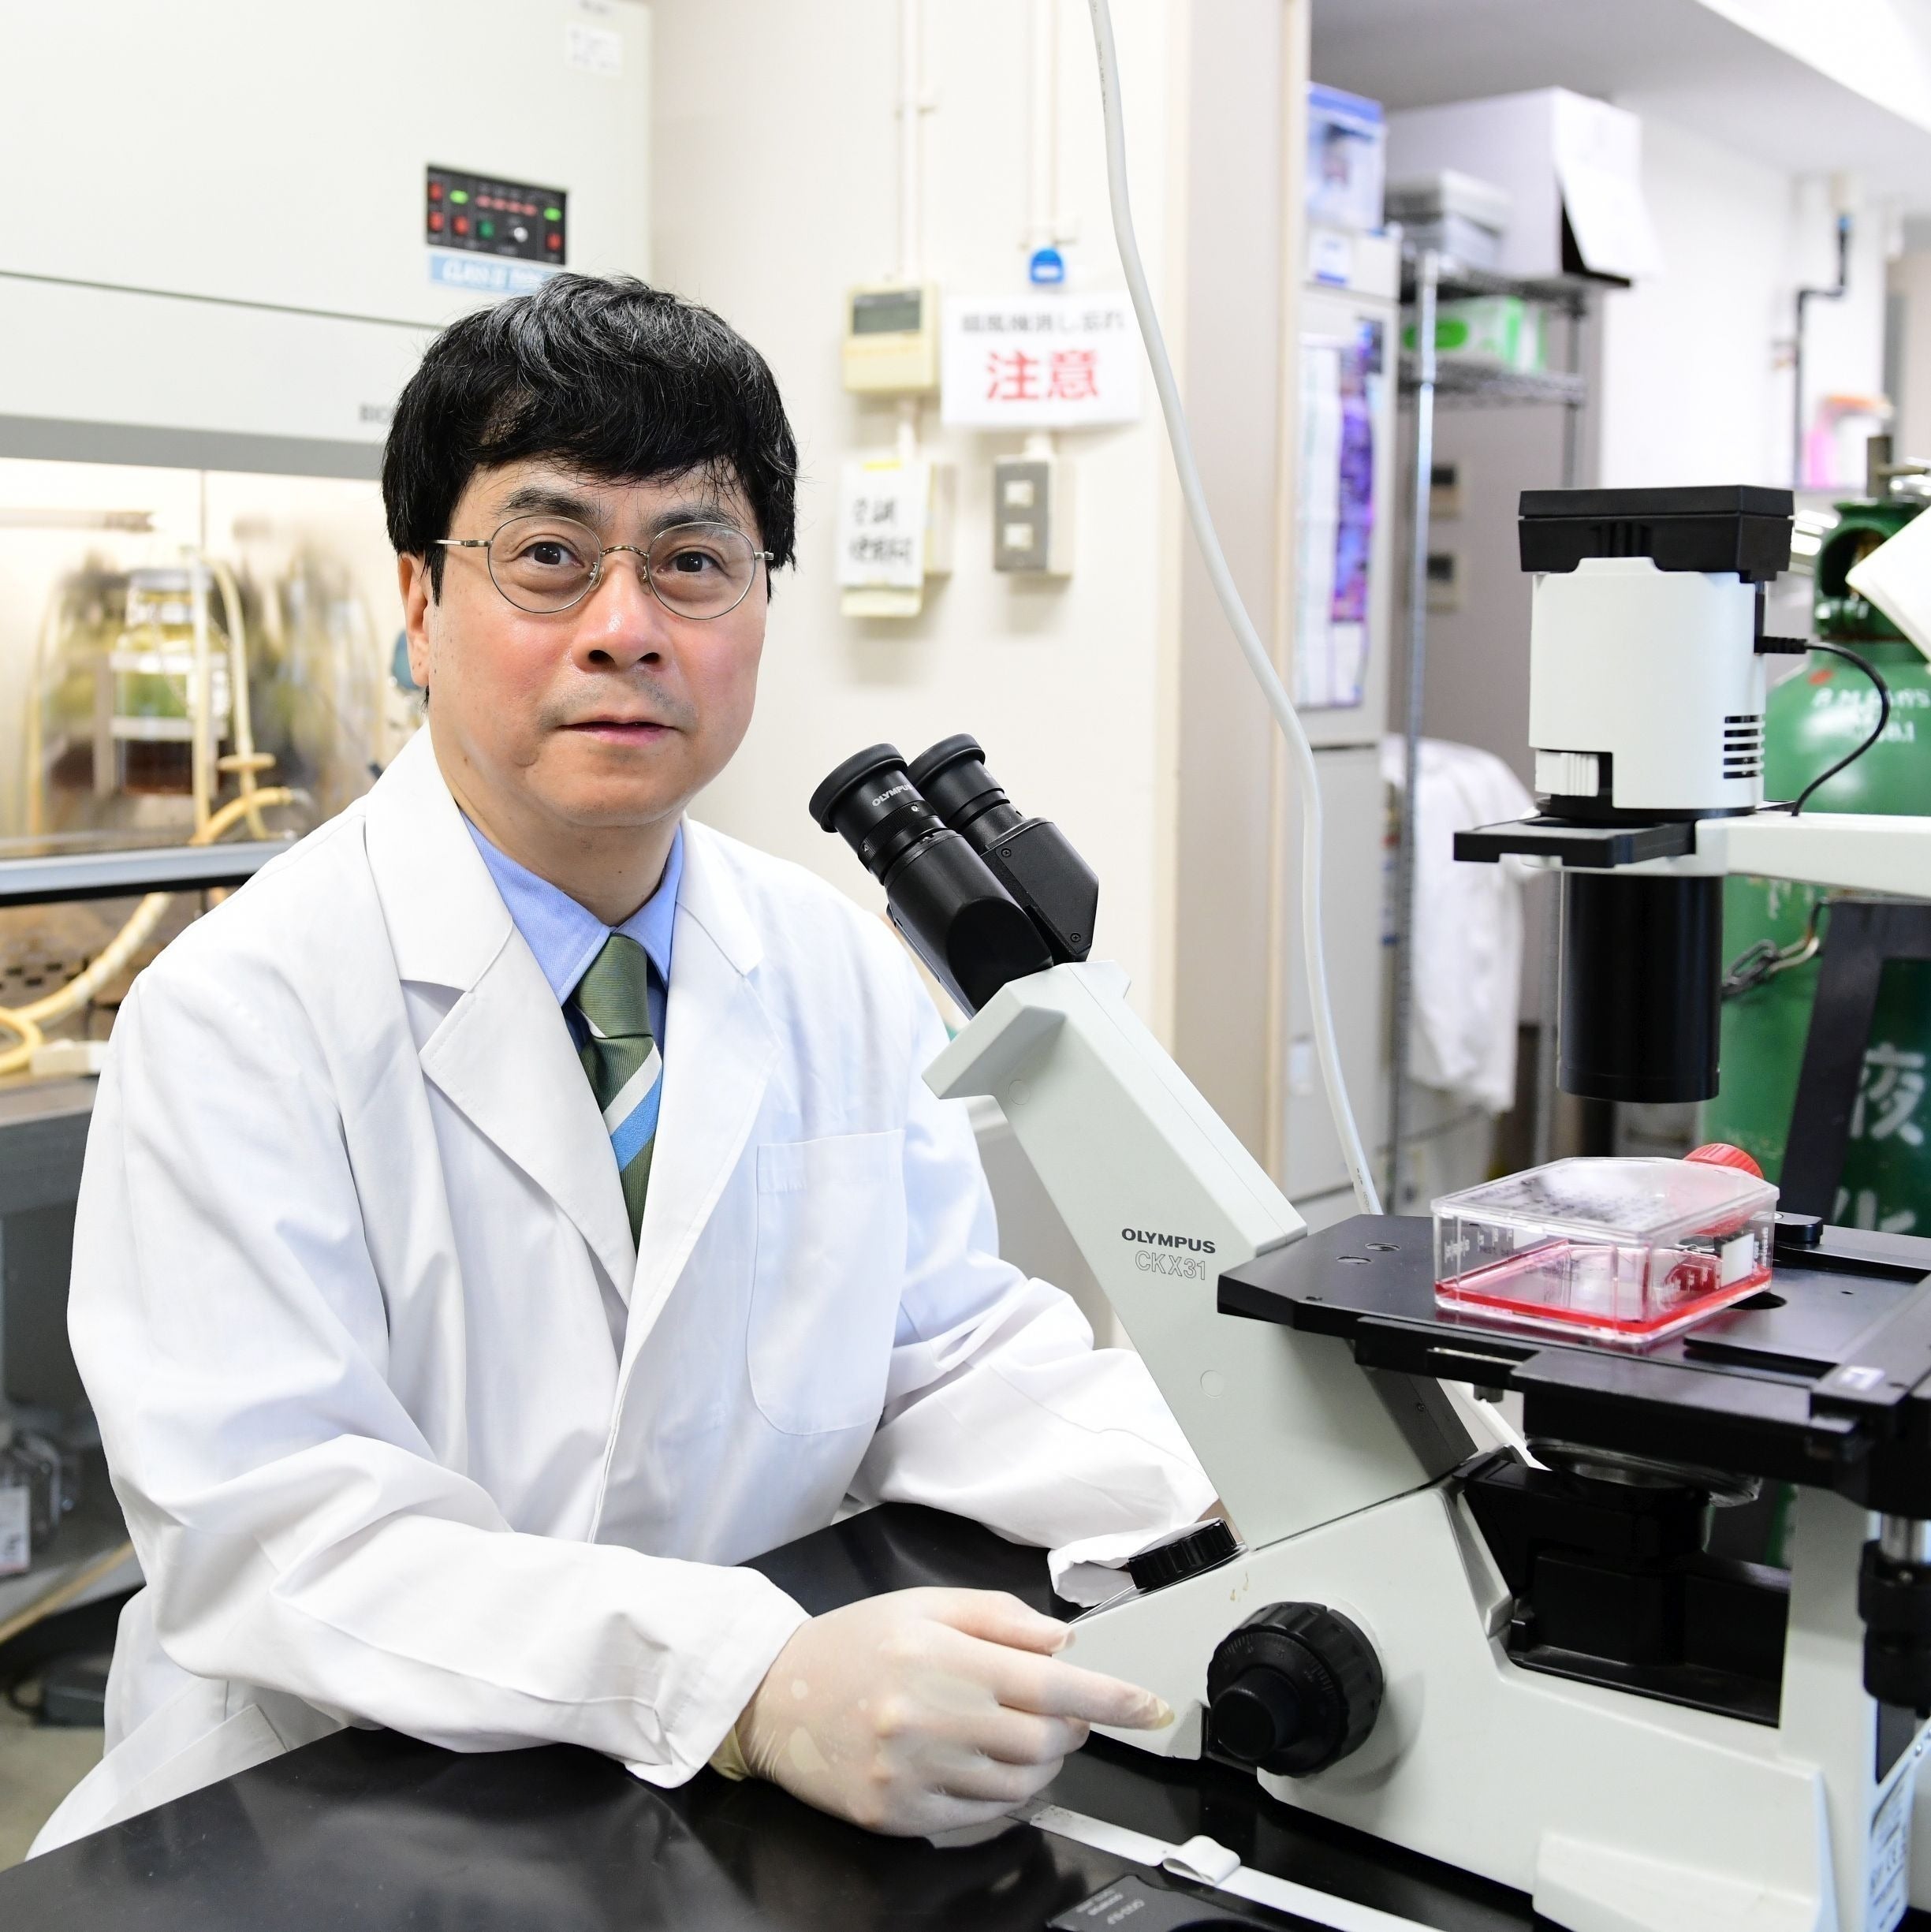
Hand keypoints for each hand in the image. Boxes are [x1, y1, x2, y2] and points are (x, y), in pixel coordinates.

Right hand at [734, 1586, 1172, 1836]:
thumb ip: (1000, 1618)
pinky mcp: (898, 1816)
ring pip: (1019, 1784)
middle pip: (1044, 1742)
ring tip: (1015, 1734)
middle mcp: (929, 1720)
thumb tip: (1063, 1645)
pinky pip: (981, 1819)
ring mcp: (913, 1775)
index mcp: (942, 1659)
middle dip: (1068, 1729)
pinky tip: (983, 1765)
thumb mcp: (925, 1605)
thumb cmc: (853, 1645)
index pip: (1053, 1686)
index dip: (1112, 1700)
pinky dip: (1002, 1797)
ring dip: (1039, 1762)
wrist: (774, 1695)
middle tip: (1056, 1710)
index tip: (1150, 1707)